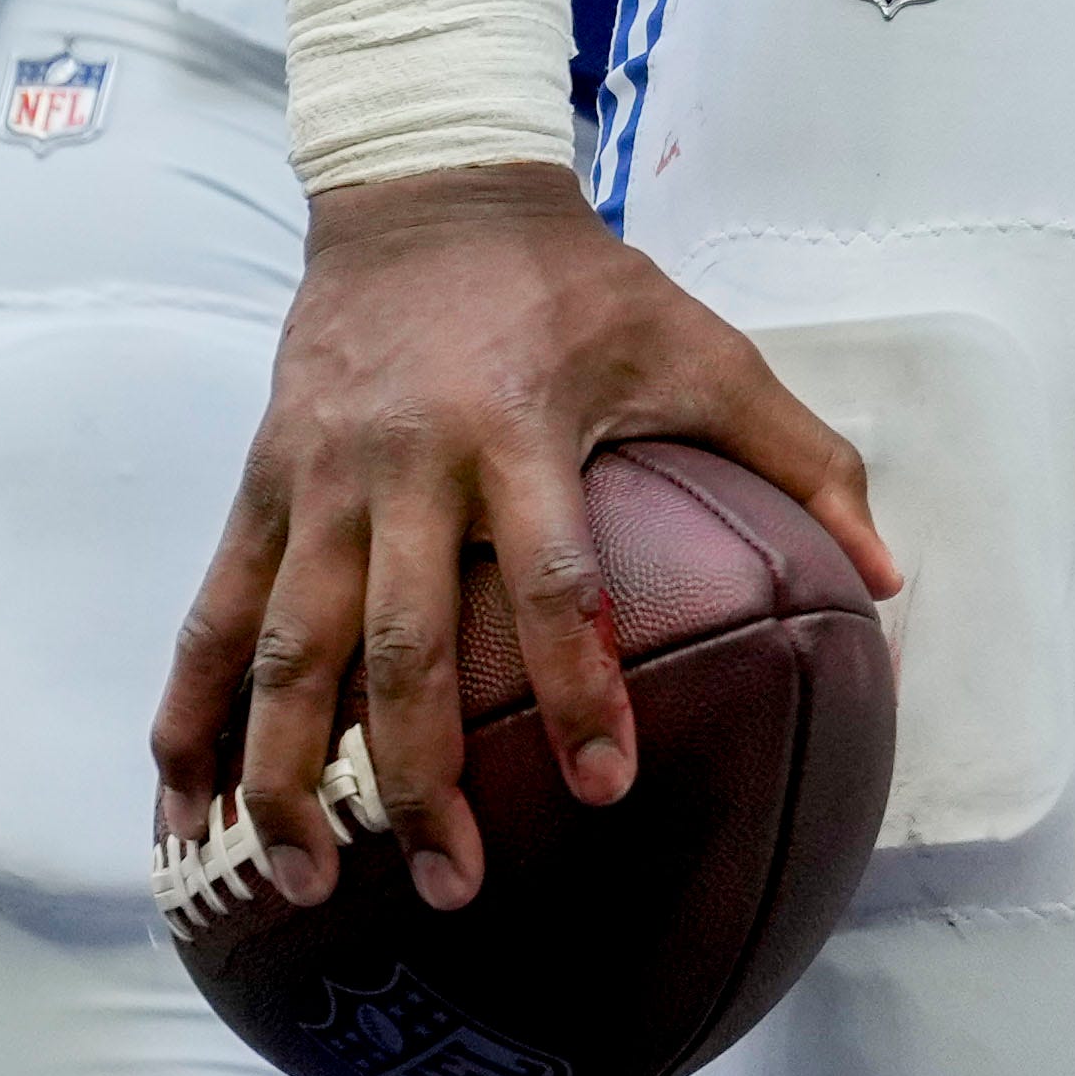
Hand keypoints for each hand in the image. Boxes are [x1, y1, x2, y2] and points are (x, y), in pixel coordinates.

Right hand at [150, 163, 894, 914]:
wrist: (425, 189)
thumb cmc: (579, 285)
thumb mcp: (701, 344)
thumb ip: (801, 457)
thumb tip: (891, 574)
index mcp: (521, 428)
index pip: (555, 579)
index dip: (580, 687)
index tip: (604, 793)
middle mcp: (408, 462)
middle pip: (402, 644)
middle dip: (419, 778)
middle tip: (452, 887)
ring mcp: (319, 478)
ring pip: (288, 648)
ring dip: (291, 775)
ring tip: (308, 884)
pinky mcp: (260, 483)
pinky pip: (214, 616)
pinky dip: (191, 717)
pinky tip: (183, 811)